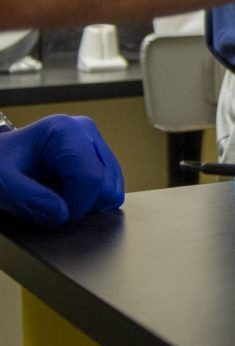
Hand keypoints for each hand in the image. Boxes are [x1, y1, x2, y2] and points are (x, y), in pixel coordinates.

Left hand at [0, 116, 124, 226]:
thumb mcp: (3, 184)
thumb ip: (32, 200)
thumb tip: (65, 214)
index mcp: (64, 131)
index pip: (90, 179)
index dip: (75, 207)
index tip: (54, 215)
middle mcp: (85, 130)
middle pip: (106, 183)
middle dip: (82, 205)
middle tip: (53, 205)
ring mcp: (94, 140)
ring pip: (112, 186)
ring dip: (88, 202)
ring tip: (58, 195)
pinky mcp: (98, 152)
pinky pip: (110, 185)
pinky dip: (92, 198)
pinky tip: (68, 192)